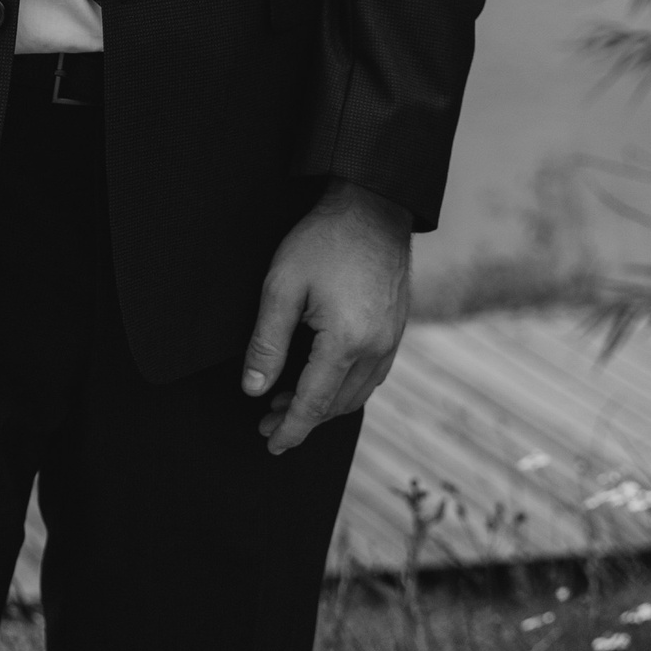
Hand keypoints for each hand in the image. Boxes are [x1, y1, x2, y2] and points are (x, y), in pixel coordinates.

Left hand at [242, 181, 411, 455]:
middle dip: (302, 420)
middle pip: (337, 404)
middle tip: (268, 423)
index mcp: (347, 342)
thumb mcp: (281, 286)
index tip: (271, 443)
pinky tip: (323, 381)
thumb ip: (267, 343)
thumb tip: (253, 390)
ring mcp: (392, 340)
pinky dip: (345, 389)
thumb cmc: (322, 240)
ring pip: (357, 394)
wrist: (372, 206)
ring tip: (288, 404)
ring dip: (324, 406)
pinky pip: (371, 375)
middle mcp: (376, 348)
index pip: (314, 403)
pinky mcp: (397, 329)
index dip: (290, 428)